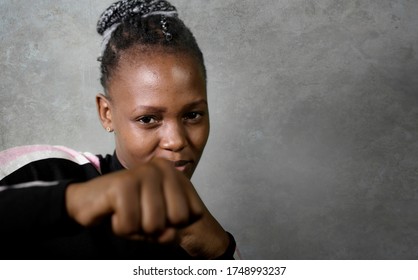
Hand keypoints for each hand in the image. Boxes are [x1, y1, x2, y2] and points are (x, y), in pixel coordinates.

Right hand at [65, 158, 228, 257]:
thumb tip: (169, 234)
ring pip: (154, 225)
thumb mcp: (157, 224)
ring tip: (126, 213)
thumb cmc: (128, 211)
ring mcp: (143, 173)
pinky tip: (113, 212)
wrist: (88, 201)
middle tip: (139, 215)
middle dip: (156, 228)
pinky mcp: (122, 184)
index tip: (155, 213)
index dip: (173, 224)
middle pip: (177, 219)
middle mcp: (163, 168)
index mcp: (176, 174)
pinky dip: (120, 227)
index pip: (193, 214)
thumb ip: (170, 232)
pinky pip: (130, 226)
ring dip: (136, 229)